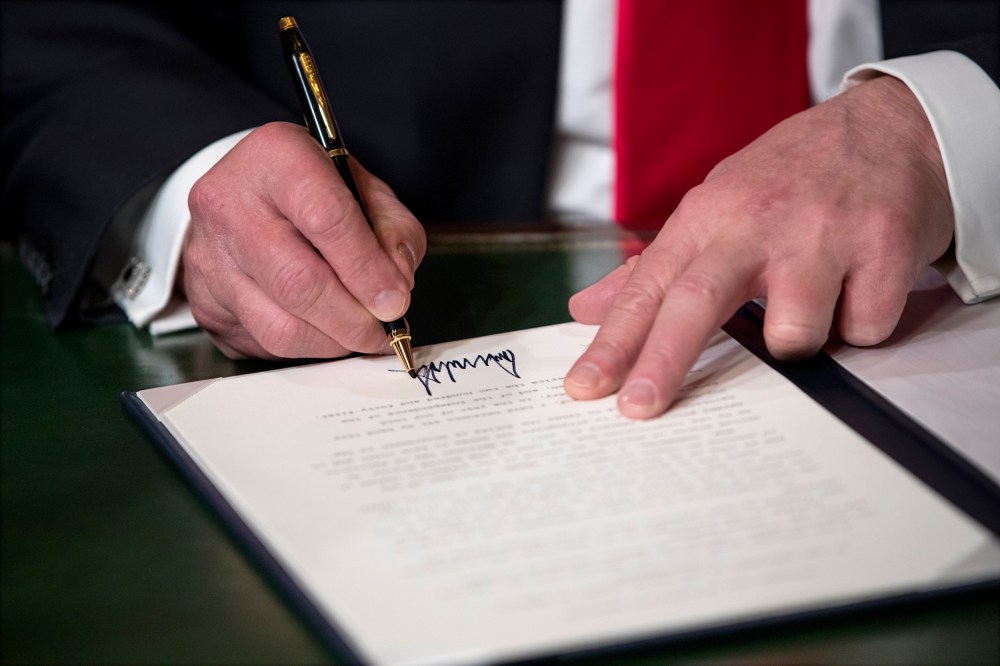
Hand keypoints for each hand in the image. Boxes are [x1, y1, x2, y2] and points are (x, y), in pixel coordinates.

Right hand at [181, 121, 425, 358]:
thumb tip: (394, 290)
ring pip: (278, 326)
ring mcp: (209, 255)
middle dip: (353, 319)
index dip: (367, 268)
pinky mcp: (204, 299)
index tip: (395, 300)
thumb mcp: (364, 190)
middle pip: (297, 282)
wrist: (248, 195)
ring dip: (332, 342)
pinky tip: (326, 333)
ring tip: (361, 335)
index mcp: (275, 156)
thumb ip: (392, 231)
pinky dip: (306, 349)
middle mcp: (228, 202)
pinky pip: (262, 342)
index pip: (326, 218)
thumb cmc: (313, 192)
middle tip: (384, 331)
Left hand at [565, 75, 953, 418]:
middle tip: (638, 407)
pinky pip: (863, 330)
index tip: (585, 385)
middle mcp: (759, 222)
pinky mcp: (885, 248)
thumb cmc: (795, 174)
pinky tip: (860, 284)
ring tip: (815, 299)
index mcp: (709, 215)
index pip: (648, 287)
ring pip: (794, 335)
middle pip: (698, 302)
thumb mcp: (717, 204)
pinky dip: (860, 322)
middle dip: (663, 361)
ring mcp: (823, 234)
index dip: (613, 342)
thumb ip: (655, 265)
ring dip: (801, 339)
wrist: (894, 124)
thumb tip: (587, 308)